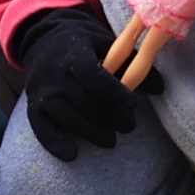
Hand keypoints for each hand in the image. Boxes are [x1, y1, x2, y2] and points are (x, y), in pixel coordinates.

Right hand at [14, 6, 141, 160]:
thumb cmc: (83, 43)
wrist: (43, 38)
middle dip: (110, 117)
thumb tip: (161, 88)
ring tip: (111, 141)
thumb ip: (133, 63)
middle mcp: (55, 74)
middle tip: (130, 126)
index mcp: (75, 54)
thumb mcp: (108, 44)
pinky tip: (72, 155)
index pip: (94, 76)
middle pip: (84, 101)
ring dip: (91, 132)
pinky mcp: (33, 106)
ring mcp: (43, 92)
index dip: (114, 93)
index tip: (132, 104)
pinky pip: (40, 128)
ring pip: (67, 117)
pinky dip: (54, 143)